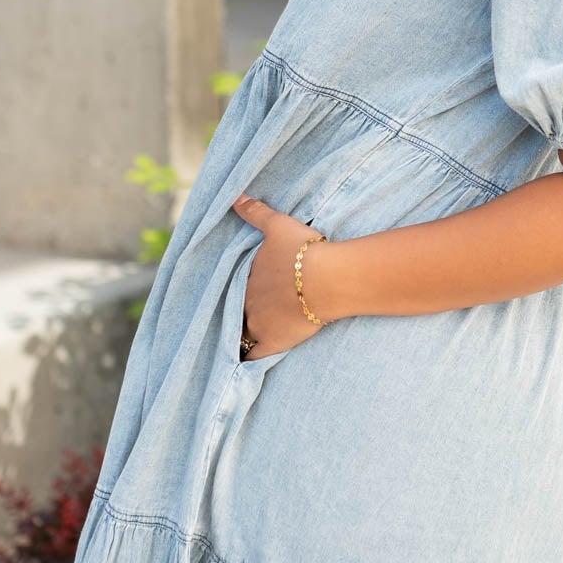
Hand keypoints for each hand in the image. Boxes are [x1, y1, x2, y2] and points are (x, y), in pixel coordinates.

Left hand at [231, 193, 333, 359]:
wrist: (329, 279)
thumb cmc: (304, 251)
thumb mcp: (278, 225)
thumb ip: (255, 212)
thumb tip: (234, 197)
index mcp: (247, 277)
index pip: (235, 286)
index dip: (239, 289)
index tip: (242, 290)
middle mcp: (247, 302)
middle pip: (236, 309)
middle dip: (237, 311)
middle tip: (240, 313)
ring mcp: (259, 324)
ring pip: (240, 334)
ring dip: (238, 336)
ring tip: (235, 341)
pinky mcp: (273, 342)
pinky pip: (252, 356)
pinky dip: (245, 360)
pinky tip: (240, 365)